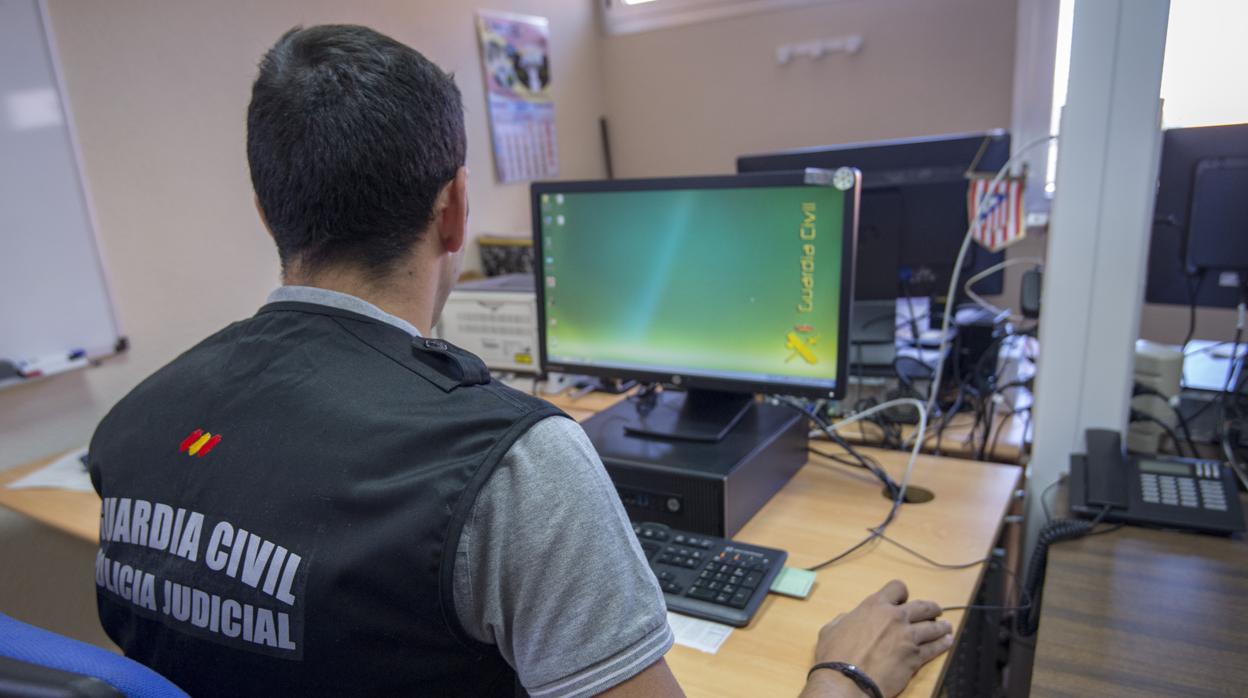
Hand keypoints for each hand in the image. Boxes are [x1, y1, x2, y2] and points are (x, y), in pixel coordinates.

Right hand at [802, 579, 953, 697]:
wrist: (848, 679)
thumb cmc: (835, 654)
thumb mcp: (832, 628)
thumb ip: (846, 619)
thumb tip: (850, 619)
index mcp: (875, 606)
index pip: (897, 588)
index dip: (901, 593)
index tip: (903, 599)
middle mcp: (896, 617)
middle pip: (922, 606)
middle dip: (931, 608)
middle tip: (935, 611)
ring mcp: (908, 637)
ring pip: (933, 627)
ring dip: (941, 626)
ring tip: (946, 627)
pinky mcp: (915, 657)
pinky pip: (934, 648)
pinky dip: (943, 644)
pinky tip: (947, 642)